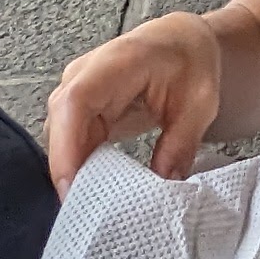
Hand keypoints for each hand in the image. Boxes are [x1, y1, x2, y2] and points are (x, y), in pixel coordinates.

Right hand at [45, 12, 222, 192]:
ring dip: (73, 172)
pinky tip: (95, 193)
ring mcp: (77, 91)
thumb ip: (181, 144)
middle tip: (85, 215)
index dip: (67, 147)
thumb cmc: (190, 65)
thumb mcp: (199, 104)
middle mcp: (85, 74)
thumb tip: (164, 185)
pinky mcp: (78, 110)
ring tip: (93, 209)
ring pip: (60, 139)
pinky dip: (80, 167)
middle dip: (68, 171)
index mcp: (117, 63)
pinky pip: (69, 142)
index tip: (71, 188)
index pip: (76, 102)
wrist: (181, 42)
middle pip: (60, 126)